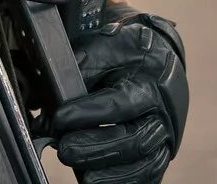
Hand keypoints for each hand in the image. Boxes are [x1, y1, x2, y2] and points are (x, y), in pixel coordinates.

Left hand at [52, 5, 188, 183]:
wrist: (160, 60)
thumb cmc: (130, 54)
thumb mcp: (107, 47)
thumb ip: (82, 67)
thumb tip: (52, 94)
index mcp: (147, 84)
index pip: (118, 102)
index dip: (87, 112)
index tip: (59, 118)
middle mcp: (159, 116)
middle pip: (133, 140)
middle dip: (96, 148)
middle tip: (65, 149)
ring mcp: (163, 140)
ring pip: (144, 165)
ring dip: (112, 174)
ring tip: (84, 176)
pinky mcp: (160, 156)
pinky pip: (147, 176)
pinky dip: (125, 181)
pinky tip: (99, 181)